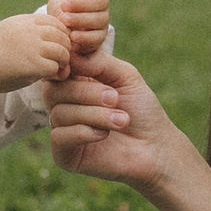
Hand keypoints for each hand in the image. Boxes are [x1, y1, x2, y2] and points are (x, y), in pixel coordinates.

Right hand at [0, 10, 72, 90]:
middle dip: (66, 48)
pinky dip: (54, 73)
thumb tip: (55, 34)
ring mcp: (32, 47)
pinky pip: (55, 67)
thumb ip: (28, 29)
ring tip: (57, 68)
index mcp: (24, 21)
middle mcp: (30, 31)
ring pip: (62, 52)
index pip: (54, 21)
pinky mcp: (33, 66)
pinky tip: (48, 77)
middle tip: (61, 59)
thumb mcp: (9, 30)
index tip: (58, 44)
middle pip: (62, 35)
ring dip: (63, 62)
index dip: (61, 33)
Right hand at [45, 47, 182, 190]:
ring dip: (94, 115)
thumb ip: (98, 61)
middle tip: (115, 98)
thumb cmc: (142, 110)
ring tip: (122, 120)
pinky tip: (105, 135)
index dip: (67, 66)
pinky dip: (83, 132)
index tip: (92, 70)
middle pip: (53, 91)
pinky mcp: (64, 155)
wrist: (156, 147)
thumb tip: (70, 54)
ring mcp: (63, 130)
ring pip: (59, 114)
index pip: (56, 69)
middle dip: (86, 93)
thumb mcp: (125, 75)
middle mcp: (64, 106)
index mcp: (74, 84)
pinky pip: (59, 137)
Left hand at [50, 0, 110, 77]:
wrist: (59, 35)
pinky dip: (84, 36)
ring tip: (64, 20)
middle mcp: (101, 6)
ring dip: (80, 19)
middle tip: (64, 6)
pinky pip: (96, 36)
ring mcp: (103, 22)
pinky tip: (72, 36)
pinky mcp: (99, 38)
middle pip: (101, 0)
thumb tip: (68, 8)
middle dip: (82, 3)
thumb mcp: (58, 4)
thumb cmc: (59, 13)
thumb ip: (63, 3)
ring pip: (99, 18)